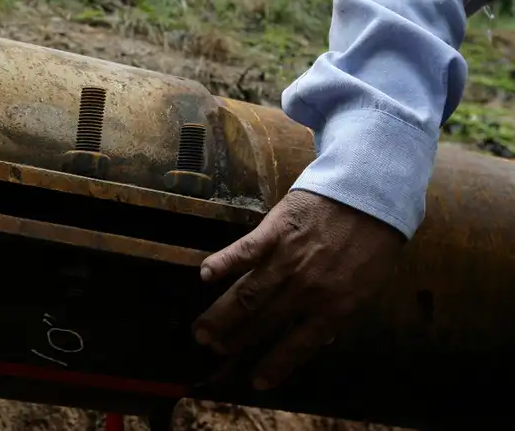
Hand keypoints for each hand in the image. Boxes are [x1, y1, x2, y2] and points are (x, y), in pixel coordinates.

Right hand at [191, 189, 405, 390]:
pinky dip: (223, 263)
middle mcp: (307, 288)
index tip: (256, 381)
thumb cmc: (372, 240)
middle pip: (264, 321)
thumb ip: (342, 311)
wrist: (370, 192)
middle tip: (212, 349)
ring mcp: (289, 259)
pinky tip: (205, 276)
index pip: (299, 344)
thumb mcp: (368, 284)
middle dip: (236, 340)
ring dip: (222, 314)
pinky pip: (245, 251)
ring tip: (201, 331)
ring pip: (248, 294)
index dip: (276, 364)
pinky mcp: (275, 230)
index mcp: (335, 305)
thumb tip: (324, 337)